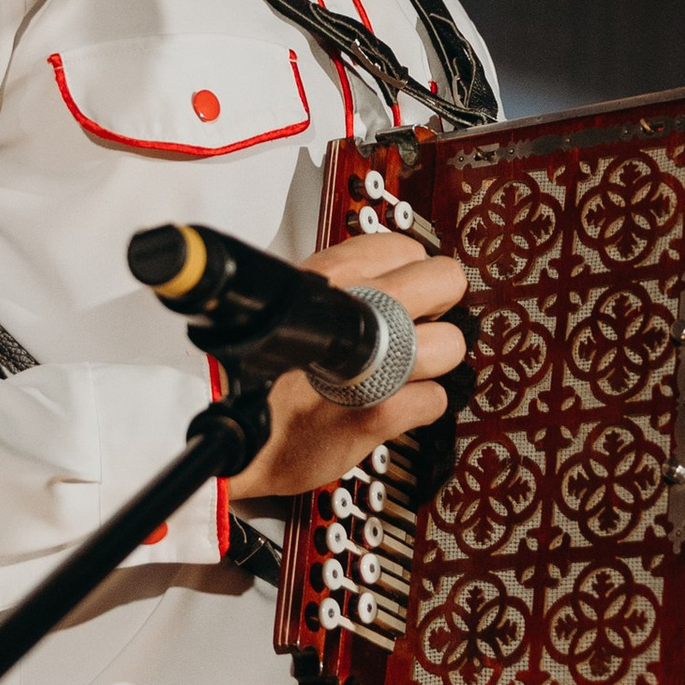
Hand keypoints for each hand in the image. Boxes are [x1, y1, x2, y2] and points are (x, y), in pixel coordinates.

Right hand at [225, 232, 467, 502]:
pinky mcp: (377, 411)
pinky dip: (419, 409)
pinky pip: (436, 400)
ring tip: (404, 374)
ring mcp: (370, 361)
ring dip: (434, 364)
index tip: (406, 295)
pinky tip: (390, 408)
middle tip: (420, 329)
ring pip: (449, 344)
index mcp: (332, 275)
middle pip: (445, 280)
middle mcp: (356, 308)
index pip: (408, 247)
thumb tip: (396, 276)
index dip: (413, 274)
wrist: (235, 438)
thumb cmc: (262, 378)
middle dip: (440, 308)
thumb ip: (342, 288)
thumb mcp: (293, 308)